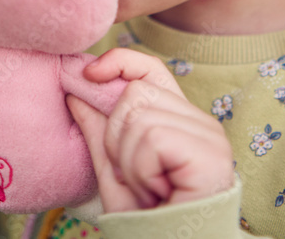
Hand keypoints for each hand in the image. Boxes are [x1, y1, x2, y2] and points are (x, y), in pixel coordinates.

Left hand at [66, 49, 234, 212]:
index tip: (89, 73)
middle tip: (135, 179)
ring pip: (138, 116)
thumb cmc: (147, 223)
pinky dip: (141, 171)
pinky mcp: (210, 152)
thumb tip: (74, 89)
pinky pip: (151, 138)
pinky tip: (158, 193)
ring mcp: (210, 136)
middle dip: (116, 139)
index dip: (119, 62)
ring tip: (148, 190)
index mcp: (180, 121)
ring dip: (128, 162)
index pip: (150, 70)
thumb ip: (97, 131)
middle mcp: (200, 122)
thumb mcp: (111, 173)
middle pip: (135, 93)